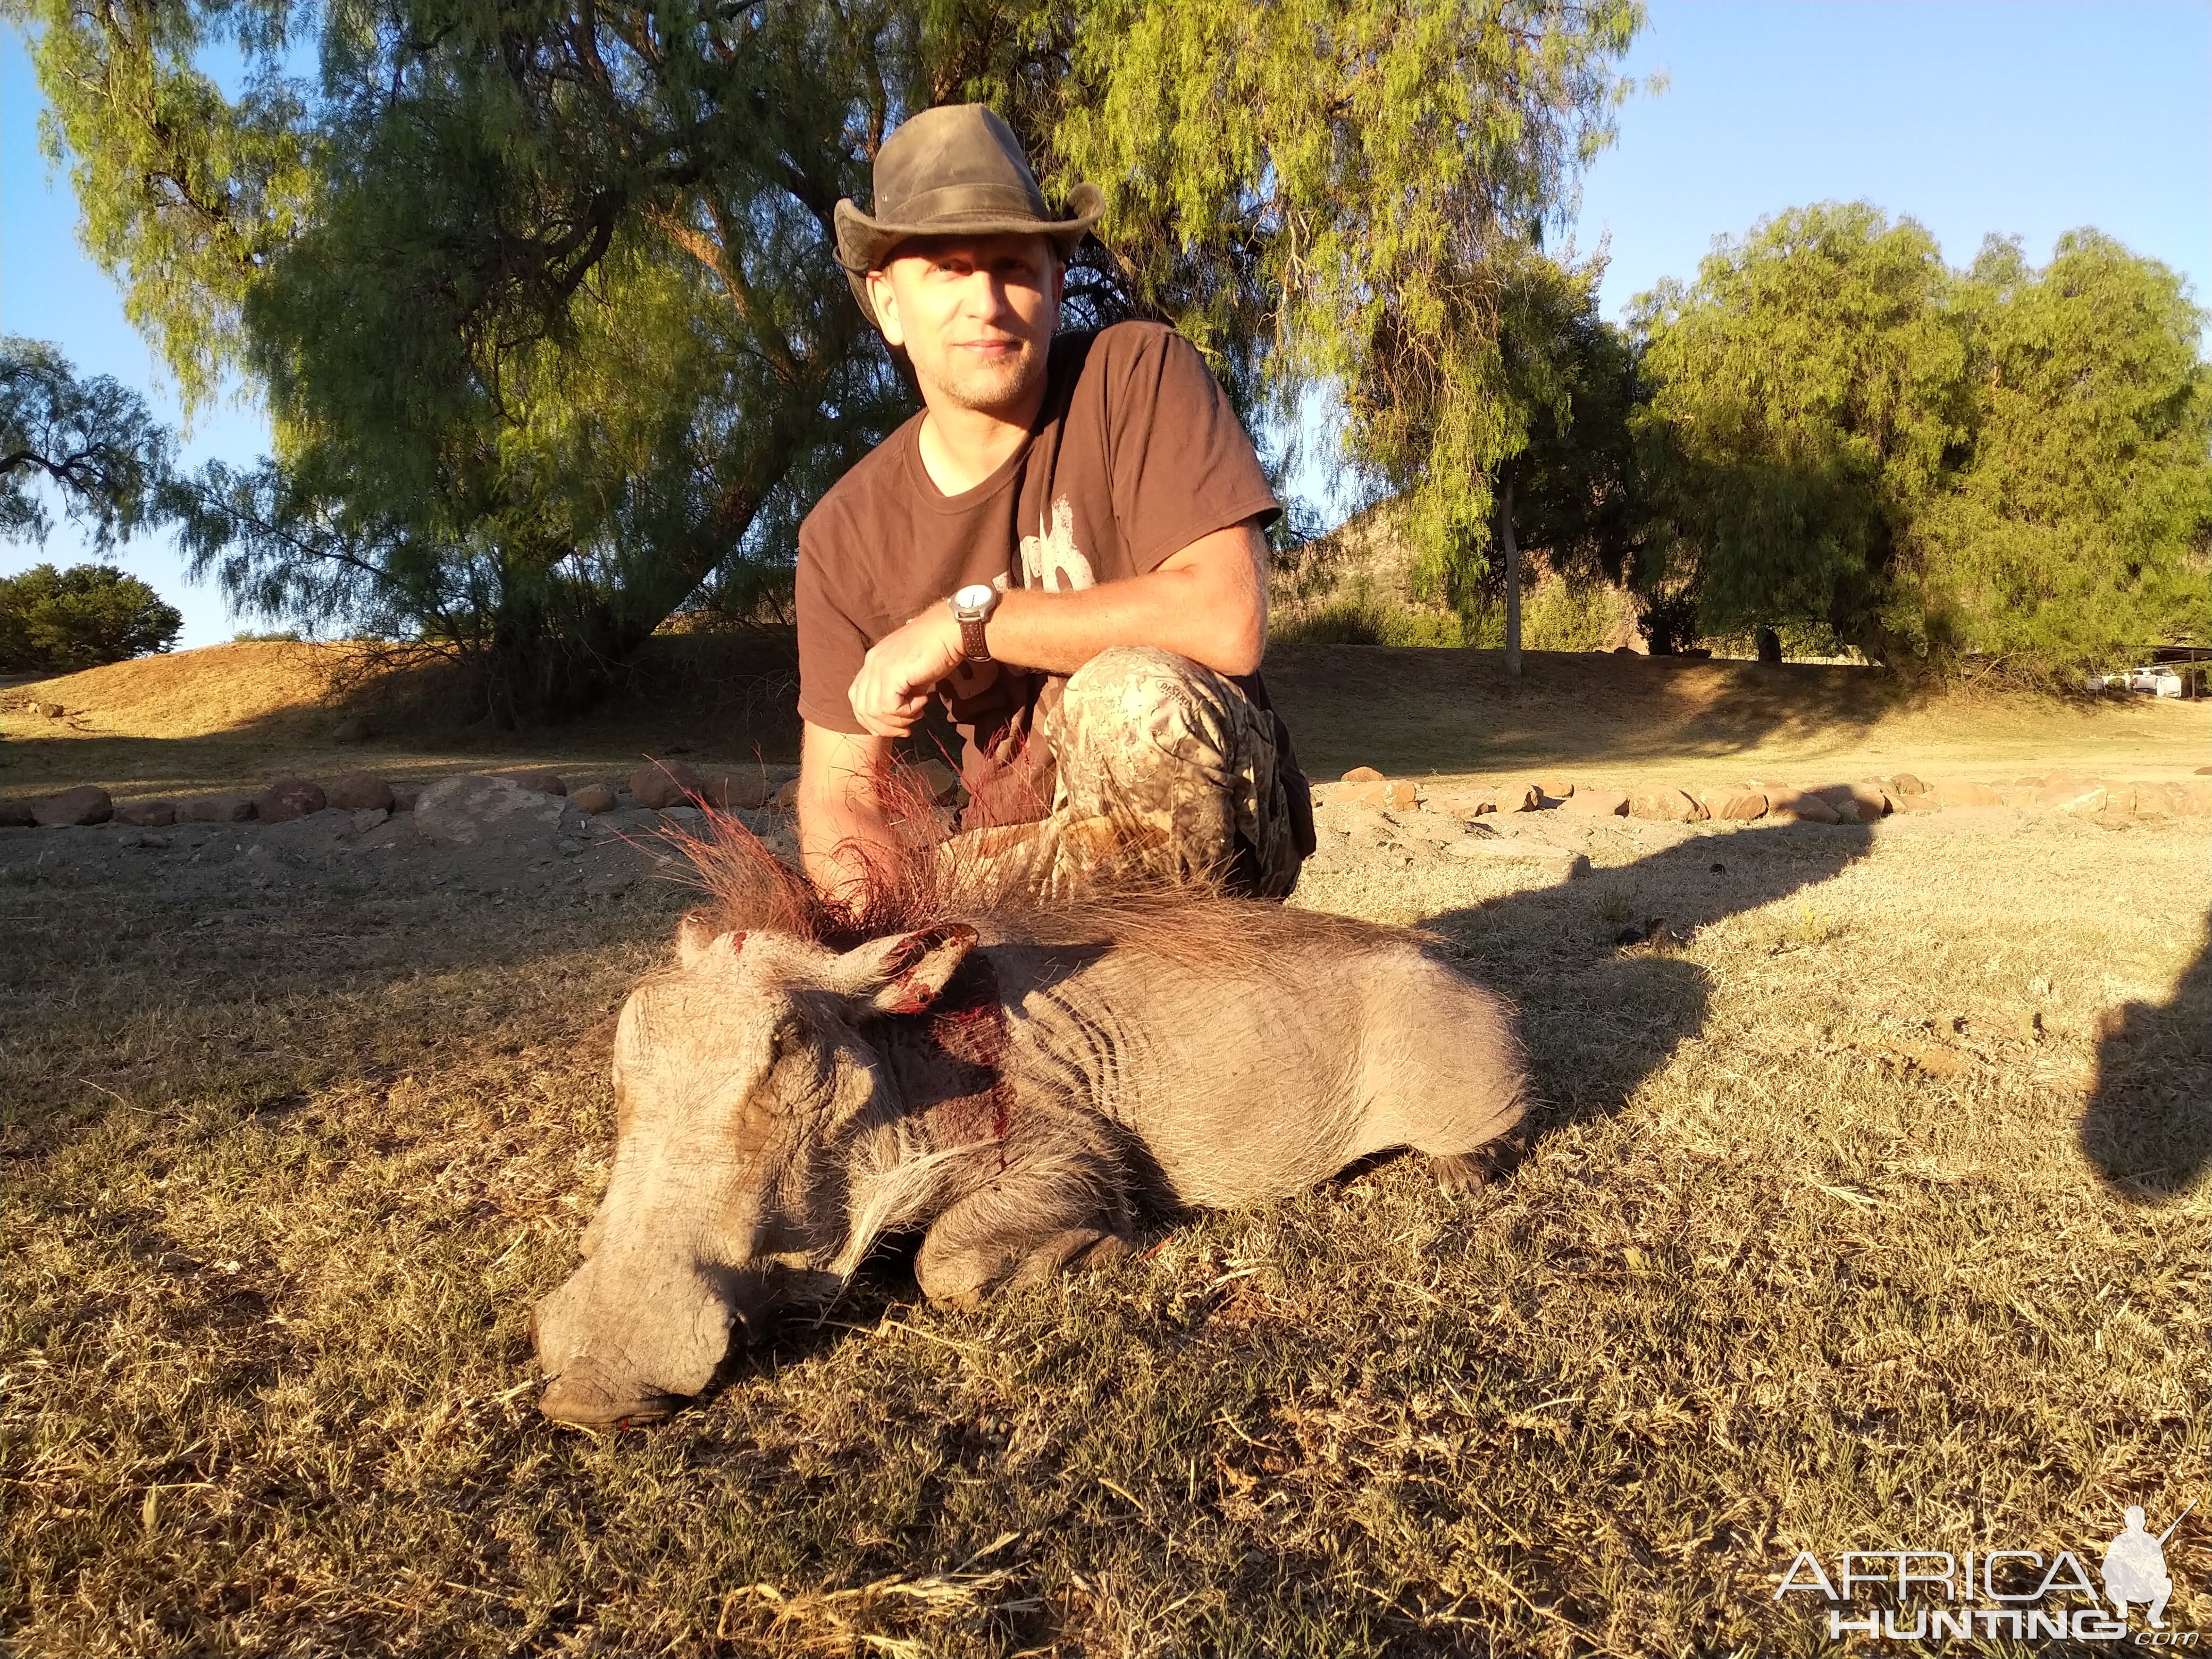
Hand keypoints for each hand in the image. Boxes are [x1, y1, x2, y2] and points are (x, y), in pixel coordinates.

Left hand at [848, 608, 962, 737]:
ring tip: (918, 711)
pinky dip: (907, 711)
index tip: (893, 726)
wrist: (950, 630)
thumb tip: (900, 713)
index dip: (871, 718)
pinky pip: (890, 707)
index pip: (857, 697)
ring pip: (874, 712)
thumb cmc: (937, 648)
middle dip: (884, 727)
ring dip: (898, 720)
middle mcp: (871, 663)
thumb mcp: (911, 672)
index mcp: (873, 661)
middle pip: (862, 708)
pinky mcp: (891, 673)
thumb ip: (900, 689)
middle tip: (907, 729)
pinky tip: (924, 701)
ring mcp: (879, 667)